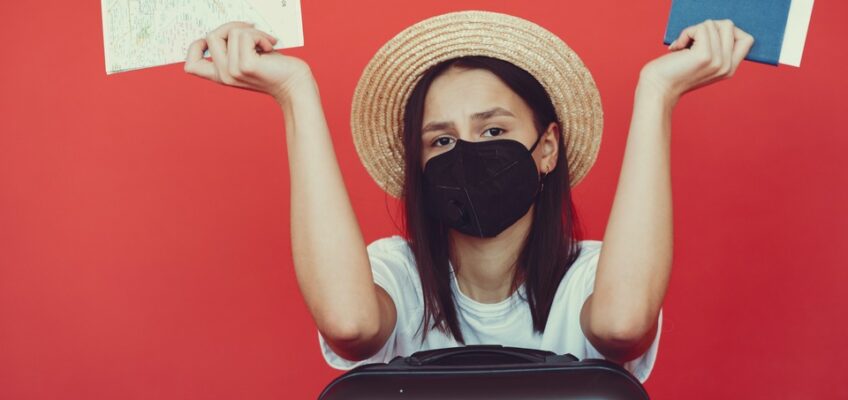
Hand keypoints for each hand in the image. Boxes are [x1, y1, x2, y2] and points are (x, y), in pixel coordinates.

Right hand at [184, 21, 313, 103]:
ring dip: (252, 31)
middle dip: (232, 27)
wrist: (296, 86)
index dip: (195, 46)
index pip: (191, 66)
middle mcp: (224, 76)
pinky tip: (270, 46)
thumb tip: (227, 27)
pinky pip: (245, 35)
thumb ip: (233, 49)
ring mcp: (233, 72)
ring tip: (265, 43)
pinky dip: (260, 35)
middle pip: (211, 36)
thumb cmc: (276, 69)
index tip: (217, 38)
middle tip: (252, 32)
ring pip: (230, 32)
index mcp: (221, 76)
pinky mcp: (246, 66)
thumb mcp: (248, 58)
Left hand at [639, 19, 754, 104]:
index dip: (727, 32)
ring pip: (713, 24)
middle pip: (729, 26)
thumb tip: (718, 24)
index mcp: (730, 69)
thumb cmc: (674, 72)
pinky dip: (686, 33)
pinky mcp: (704, 55)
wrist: (658, 88)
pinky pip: (701, 28)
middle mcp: (727, 66)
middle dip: (706, 27)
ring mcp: (718, 61)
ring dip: (693, 30)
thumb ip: (716, 48)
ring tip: (682, 46)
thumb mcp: (701, 61)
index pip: (746, 39)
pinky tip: (677, 47)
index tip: (706, 39)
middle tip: (691, 41)